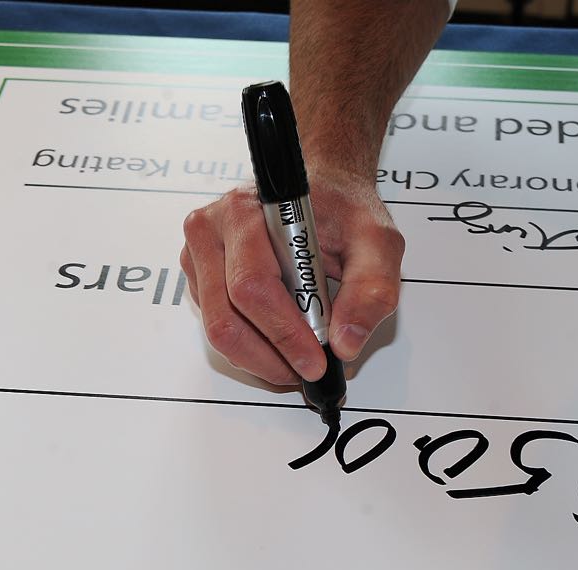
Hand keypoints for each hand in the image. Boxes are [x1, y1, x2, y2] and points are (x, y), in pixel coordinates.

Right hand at [180, 169, 403, 384]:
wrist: (323, 192)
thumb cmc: (342, 209)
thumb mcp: (377, 242)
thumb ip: (371, 290)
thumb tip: (346, 342)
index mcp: (246, 211)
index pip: (254, 287)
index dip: (284, 333)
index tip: (315, 360)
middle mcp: (212, 230)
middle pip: (226, 318)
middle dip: (272, 357)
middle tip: (308, 369)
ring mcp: (199, 256)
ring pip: (219, 330)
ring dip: (262, 358)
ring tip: (299, 358)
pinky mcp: (200, 277)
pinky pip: (219, 328)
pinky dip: (253, 348)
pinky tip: (282, 341)